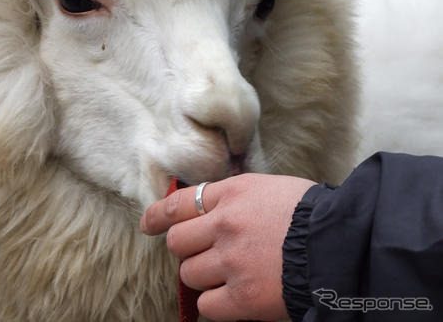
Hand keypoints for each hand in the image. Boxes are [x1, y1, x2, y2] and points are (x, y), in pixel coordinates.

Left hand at [140, 173, 315, 320]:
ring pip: (189, 274)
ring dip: (204, 278)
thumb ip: (235, 198)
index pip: (178, 204)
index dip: (157, 216)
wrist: (346, 244)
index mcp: (232, 193)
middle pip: (177, 242)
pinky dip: (216, 305)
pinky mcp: (243, 296)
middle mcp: (225, 224)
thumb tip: (207, 208)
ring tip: (230, 276)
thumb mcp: (270, 189)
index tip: (148, 225)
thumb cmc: (314, 215)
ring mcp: (232, 260)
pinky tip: (234, 299)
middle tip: (207, 255)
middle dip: (188, 251)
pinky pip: (207, 306)